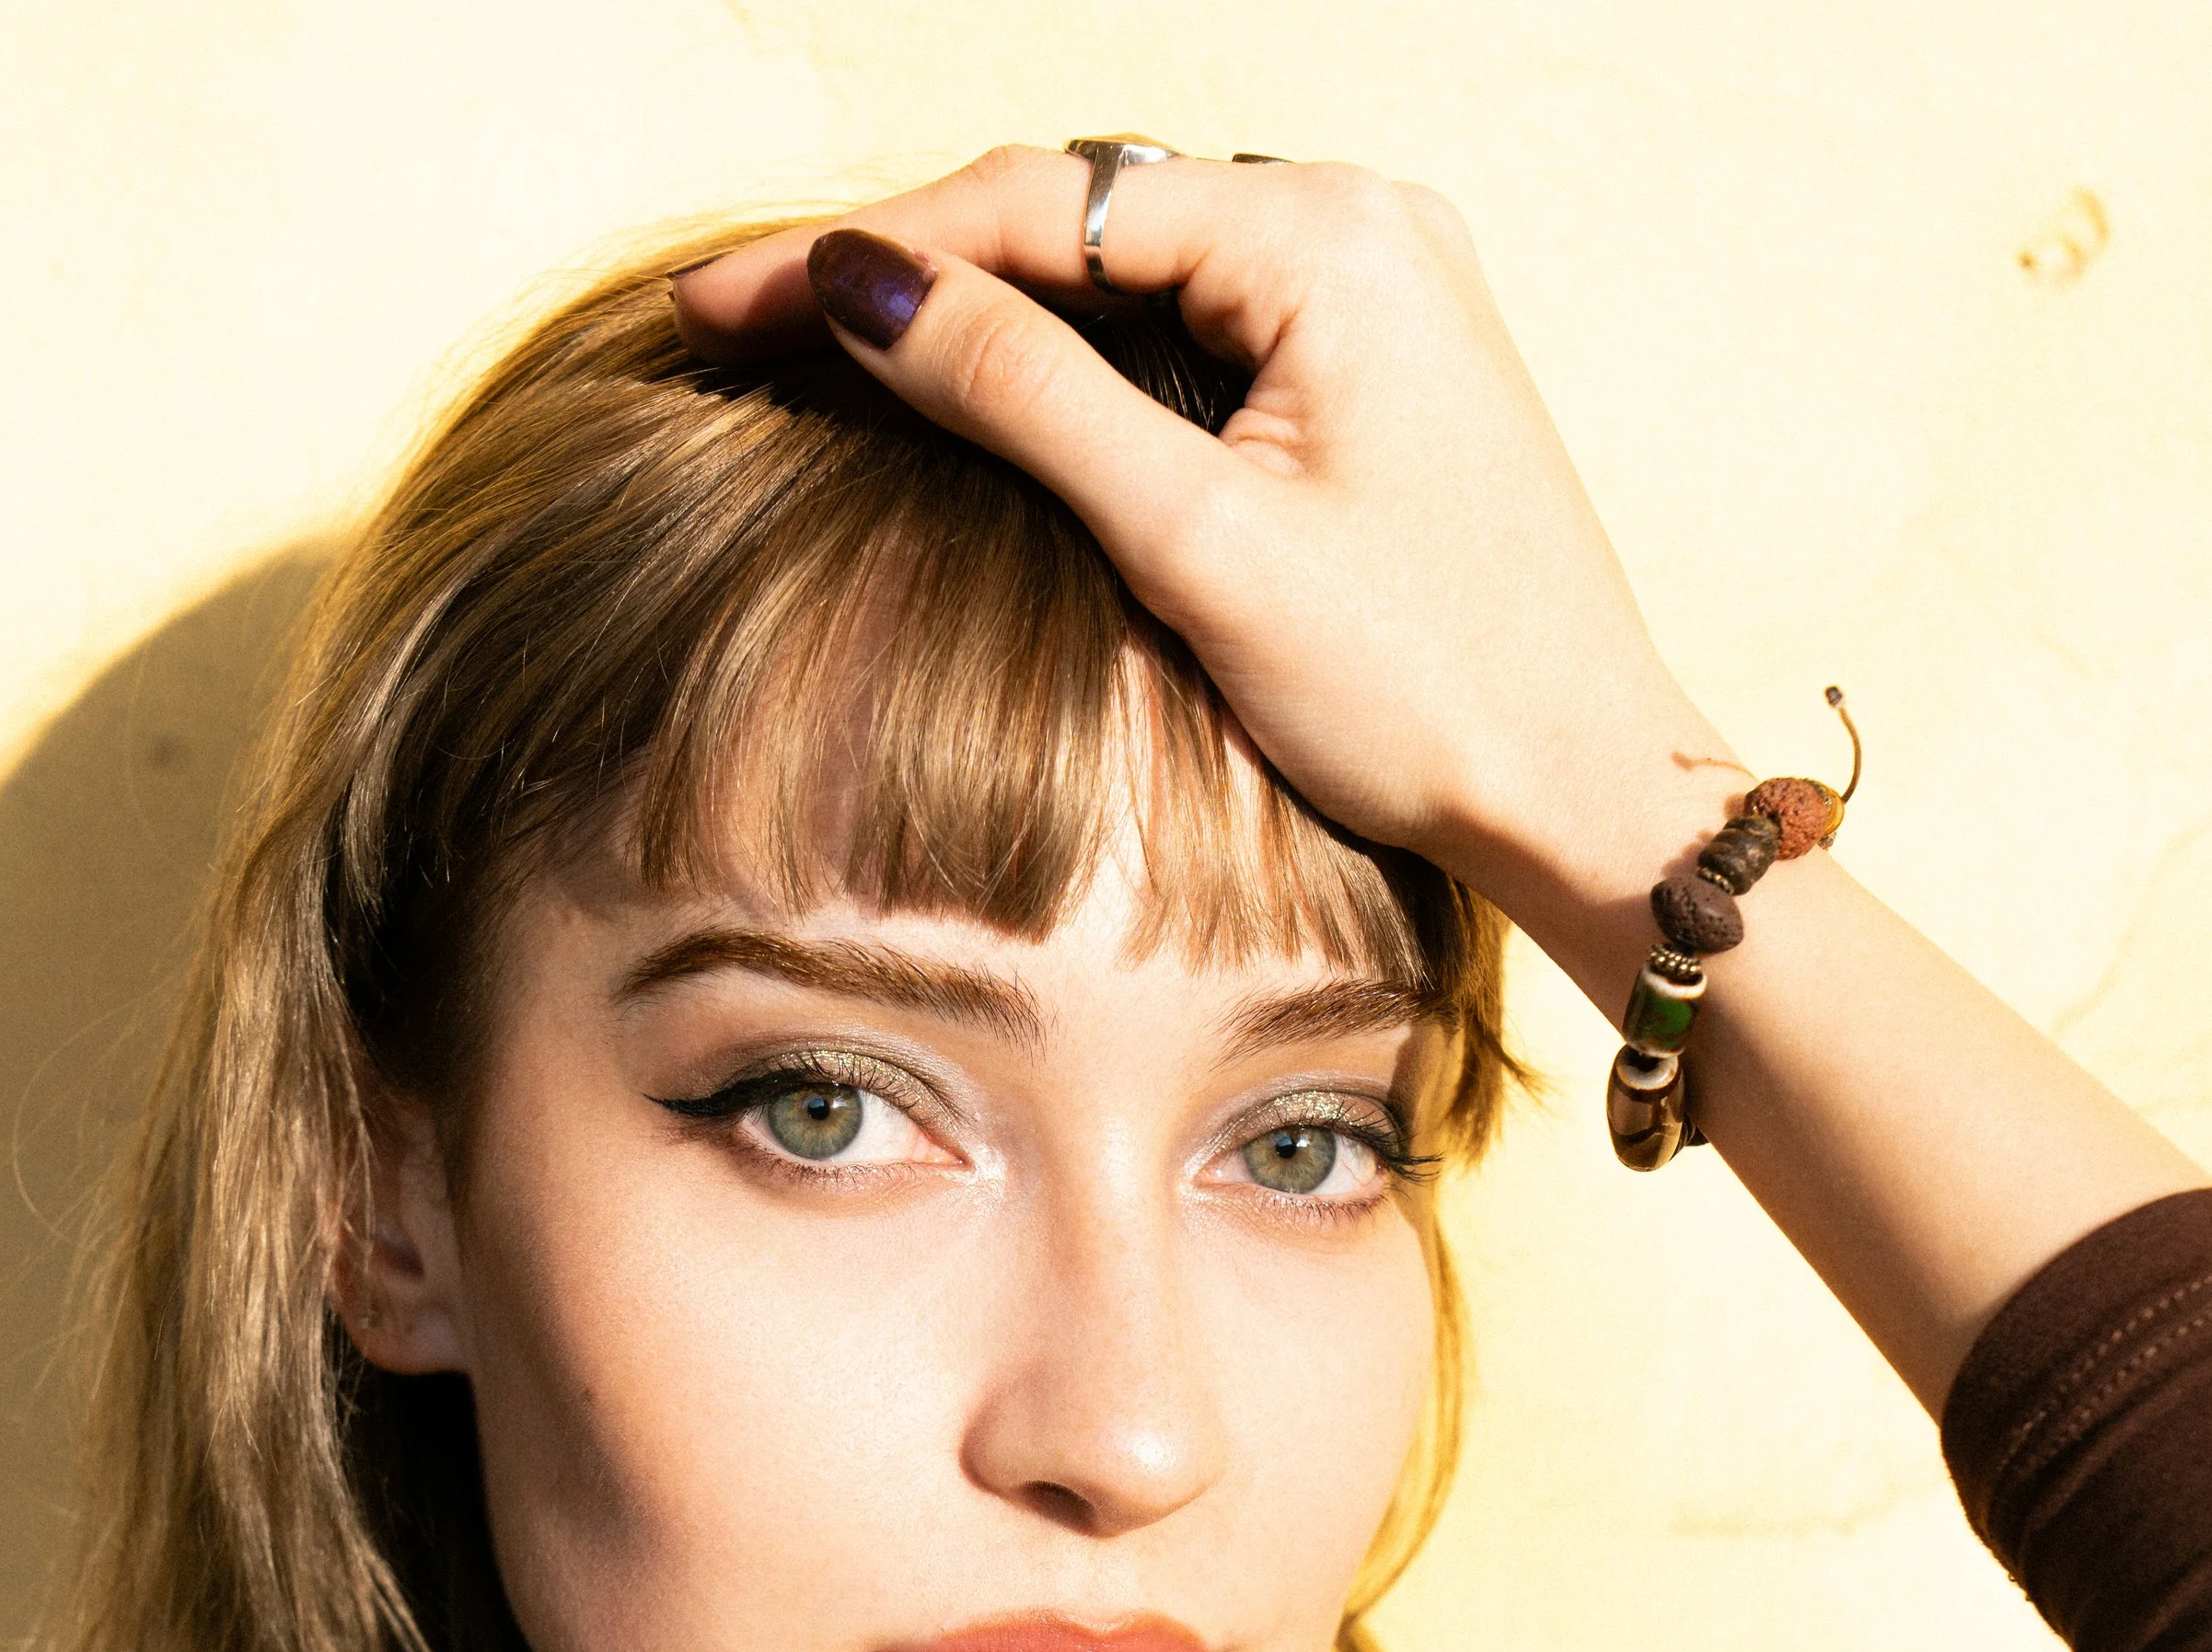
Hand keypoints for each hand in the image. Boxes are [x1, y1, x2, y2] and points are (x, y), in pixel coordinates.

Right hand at [674, 146, 1731, 920]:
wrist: (1586, 790)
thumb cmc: (1426, 690)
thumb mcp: (1199, 543)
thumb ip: (1025, 399)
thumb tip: (861, 289)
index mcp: (1330, 235)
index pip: (1041, 204)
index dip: (863, 254)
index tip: (722, 306)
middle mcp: (1363, 221)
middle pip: (1080, 214)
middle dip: (912, 267)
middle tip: (746, 325)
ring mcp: (1380, 286)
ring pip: (1131, 266)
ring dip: (988, 307)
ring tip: (834, 352)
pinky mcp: (1380, 361)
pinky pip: (1195, 321)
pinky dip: (1083, 356)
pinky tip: (988, 386)